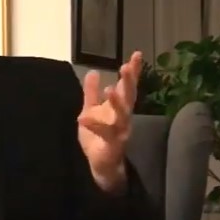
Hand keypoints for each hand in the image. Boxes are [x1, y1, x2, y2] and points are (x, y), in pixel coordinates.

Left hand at [79, 51, 141, 192]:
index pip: (128, 86)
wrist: (101, 165)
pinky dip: (94, 125)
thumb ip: (92, 93)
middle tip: (127, 66)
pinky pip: (103, 133)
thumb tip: (94, 72)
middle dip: (129, 81)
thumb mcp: (92, 110)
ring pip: (122, 115)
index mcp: (119, 107)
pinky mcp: (111, 144)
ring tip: (110, 89)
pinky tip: (83, 117)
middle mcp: (124, 117)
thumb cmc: (98, 137)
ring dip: (117, 102)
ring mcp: (120, 130)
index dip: (133, 71)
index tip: (137, 54)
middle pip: (129, 96)